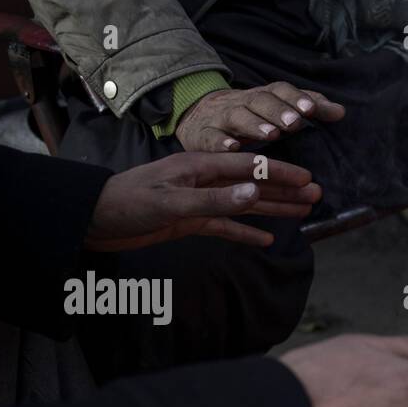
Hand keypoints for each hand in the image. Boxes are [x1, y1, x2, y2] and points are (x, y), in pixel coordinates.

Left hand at [85, 152, 321, 250]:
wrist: (92, 220)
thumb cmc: (126, 204)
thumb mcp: (171, 203)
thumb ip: (214, 200)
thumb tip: (254, 193)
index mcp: (198, 168)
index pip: (248, 168)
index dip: (279, 174)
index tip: (306, 179)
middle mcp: (202, 181)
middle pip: (252, 185)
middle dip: (284, 190)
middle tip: (315, 194)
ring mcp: (197, 201)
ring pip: (243, 205)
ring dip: (272, 208)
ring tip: (302, 211)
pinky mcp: (189, 221)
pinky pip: (225, 226)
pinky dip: (246, 232)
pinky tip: (267, 238)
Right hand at [177, 81, 344, 151]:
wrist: (196, 116)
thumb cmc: (247, 116)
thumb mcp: (275, 110)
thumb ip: (306, 109)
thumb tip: (340, 112)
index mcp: (262, 97)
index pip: (280, 91)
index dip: (295, 98)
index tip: (312, 109)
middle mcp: (241, 103)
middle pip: (259, 101)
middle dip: (278, 111)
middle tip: (295, 123)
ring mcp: (220, 118)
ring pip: (236, 117)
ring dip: (254, 125)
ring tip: (271, 135)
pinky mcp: (202, 135)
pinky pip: (209, 138)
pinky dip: (219, 142)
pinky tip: (231, 149)